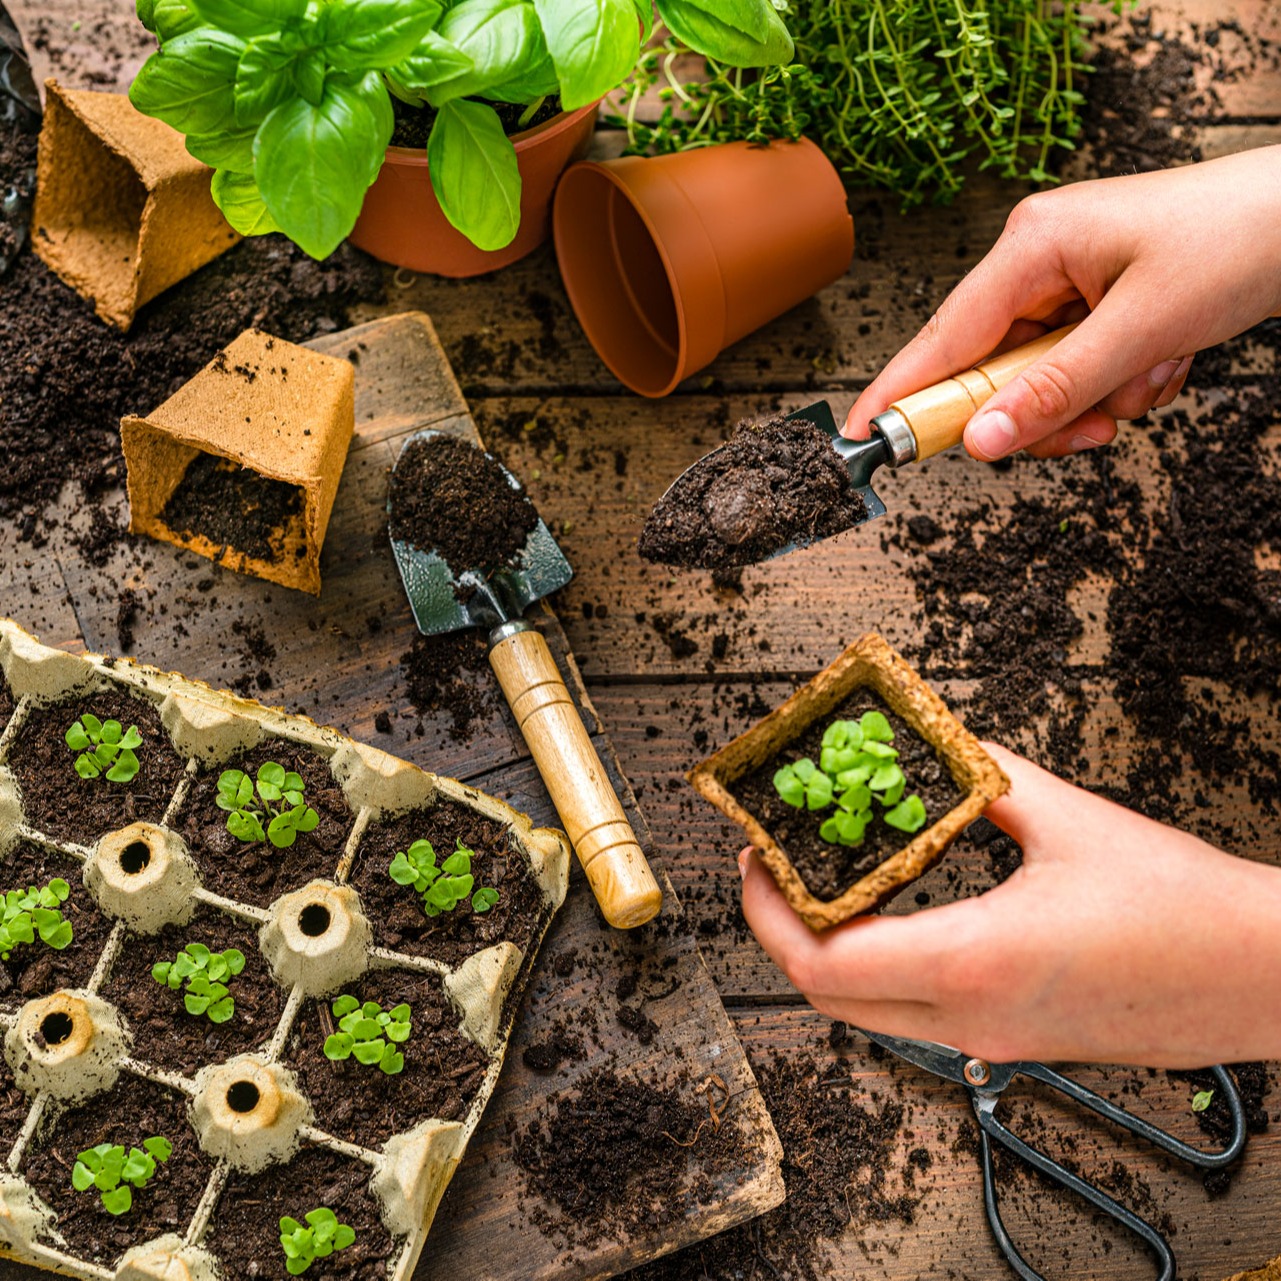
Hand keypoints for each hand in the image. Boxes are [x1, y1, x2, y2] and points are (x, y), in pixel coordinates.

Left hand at [739, 744, 1280, 1066]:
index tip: (755, 859)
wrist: (1269, 977)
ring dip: (829, 950)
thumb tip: (934, 746)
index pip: (822, 959)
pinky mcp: (1017, 1040)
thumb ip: (985, 777)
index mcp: (975, 962)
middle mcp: (973, 1017)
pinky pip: (917, 1013)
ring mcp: (994, 1039)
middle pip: (828, 997)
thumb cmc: (1187, 908)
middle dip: (781, 933)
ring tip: (827, 880)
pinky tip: (894, 910)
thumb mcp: (1069, 818)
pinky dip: (881, 966)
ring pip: (869, 1011)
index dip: (766, 910)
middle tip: (775, 869)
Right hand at [844, 147, 1280, 460]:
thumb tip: (983, 442)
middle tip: (1095, 427)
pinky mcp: (1097, 307)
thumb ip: (1056, 390)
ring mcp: (1068, 288)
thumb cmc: (1238, 237)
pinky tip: (1167, 359)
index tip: (859, 439)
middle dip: (1048, 410)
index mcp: (1031, 246)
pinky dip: (1123, 386)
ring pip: (1043, 385)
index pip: (944, 338)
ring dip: (1098, 399)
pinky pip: (1082, 376)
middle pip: (995, 375)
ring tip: (1154, 374)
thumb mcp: (1143, 328)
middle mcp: (1038, 265)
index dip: (900, 394)